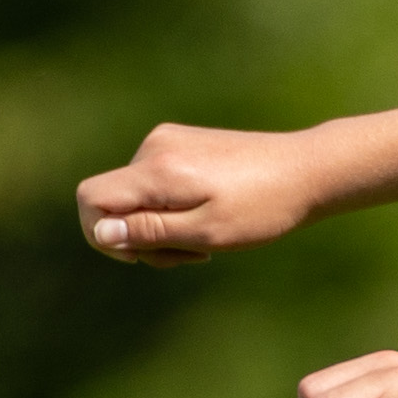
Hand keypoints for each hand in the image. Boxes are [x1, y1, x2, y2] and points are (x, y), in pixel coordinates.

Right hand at [79, 120, 321, 265]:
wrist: (306, 170)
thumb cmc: (263, 208)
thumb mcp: (207, 232)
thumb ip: (151, 232)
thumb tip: (100, 231)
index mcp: (158, 169)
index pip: (91, 197)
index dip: (101, 235)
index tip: (140, 257)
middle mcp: (154, 147)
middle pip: (114, 202)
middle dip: (141, 238)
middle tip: (191, 256)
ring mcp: (167, 141)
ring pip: (136, 196)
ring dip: (161, 228)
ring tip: (205, 242)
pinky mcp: (180, 143)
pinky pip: (154, 184)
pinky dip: (171, 210)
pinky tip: (208, 219)